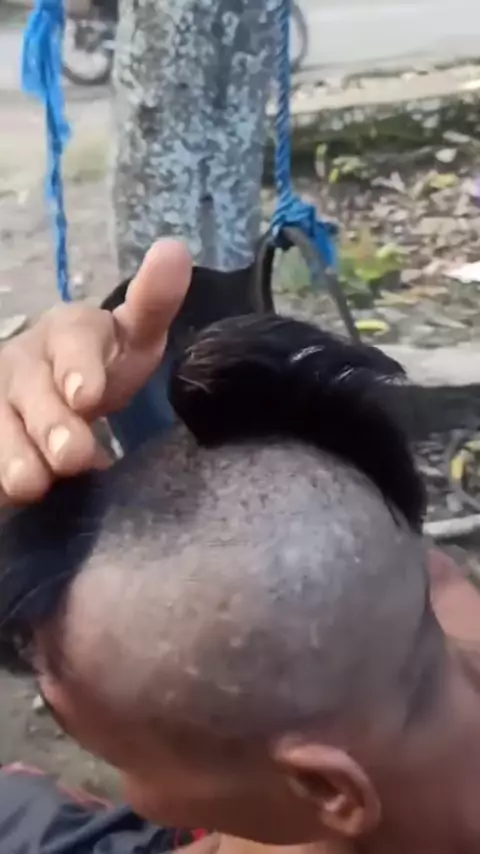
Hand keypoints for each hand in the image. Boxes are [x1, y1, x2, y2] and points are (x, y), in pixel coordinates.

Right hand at [0, 238, 190, 503]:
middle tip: (71, 456)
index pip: (73, 341)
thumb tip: (174, 248)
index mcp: (68, 332)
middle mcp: (24, 361)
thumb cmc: (100, 362)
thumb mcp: (131, 337)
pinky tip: (4, 491)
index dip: (78, 366)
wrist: (51, 385)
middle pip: (32, 390)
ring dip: (10, 452)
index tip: (86, 394)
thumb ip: (152, 302)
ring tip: (28, 485)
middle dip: (50, 423)